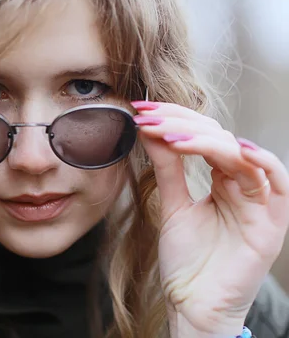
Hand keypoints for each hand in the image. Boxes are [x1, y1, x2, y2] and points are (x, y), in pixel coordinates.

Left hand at [132, 101, 288, 335]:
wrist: (192, 304)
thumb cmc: (187, 260)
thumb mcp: (173, 205)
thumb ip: (168, 168)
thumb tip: (150, 129)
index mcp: (225, 181)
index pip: (204, 137)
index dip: (175, 120)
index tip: (142, 111)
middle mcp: (245, 186)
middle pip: (221, 138)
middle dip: (183, 123)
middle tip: (149, 117)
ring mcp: (260, 203)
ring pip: (242, 154)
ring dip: (206, 139)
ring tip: (170, 134)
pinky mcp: (271, 223)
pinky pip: (274, 181)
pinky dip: (256, 160)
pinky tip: (230, 147)